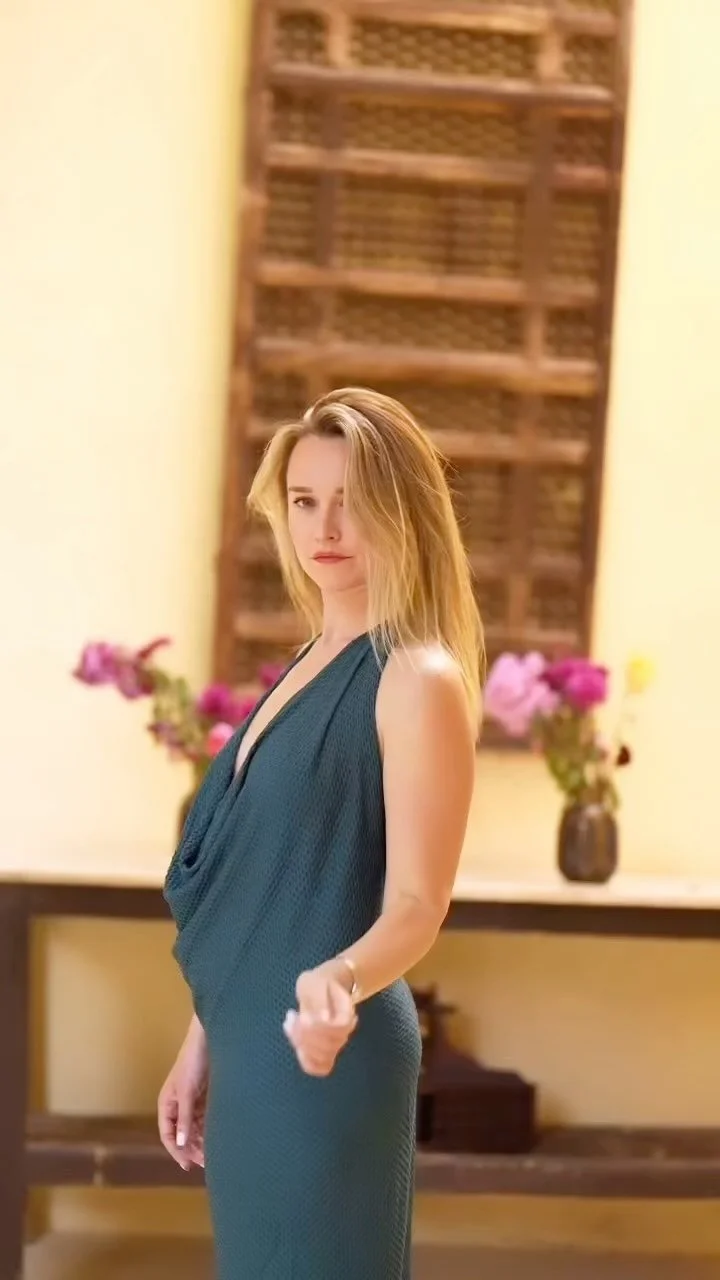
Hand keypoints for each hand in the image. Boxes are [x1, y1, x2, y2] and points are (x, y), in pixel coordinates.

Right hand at [157, 1017, 207, 1170]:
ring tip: (214, 1155)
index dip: (176, 1151)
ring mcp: (192, 1103)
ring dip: (202, 1141)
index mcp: (167, 1104)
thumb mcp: (186, 1092)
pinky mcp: (205, 1098)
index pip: (168, 1134)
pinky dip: (209, 1130)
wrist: (208, 1040)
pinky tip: (218, 1139)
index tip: (187, 1165)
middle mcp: (178, 1106)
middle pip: (182, 1134)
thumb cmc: (192, 1063)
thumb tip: (181, 1144)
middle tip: (205, 1163)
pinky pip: (205, 1120)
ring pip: (195, 1129)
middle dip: (191, 1149)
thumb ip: (185, 1118)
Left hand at [283, 962, 357, 1076]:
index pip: (341, 1027)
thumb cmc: (318, 983)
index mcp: (347, 1011)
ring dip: (303, 1045)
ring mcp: (336, 1043)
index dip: (321, 1027)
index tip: (303, 1016)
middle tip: (291, 1017)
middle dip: (306, 1035)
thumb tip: (324, 1018)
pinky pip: (320, 1067)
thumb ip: (318, 997)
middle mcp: (345, 1031)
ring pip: (325, 1056)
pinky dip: (307, 1061)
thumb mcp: (314, 982)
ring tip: (289, 1024)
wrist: (322, 986)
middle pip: (332, 1044)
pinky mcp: (326, 1052)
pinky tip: (296, 1045)